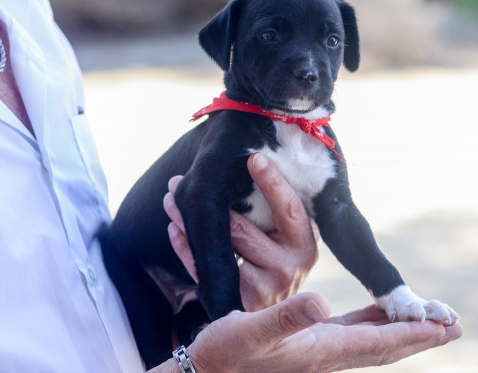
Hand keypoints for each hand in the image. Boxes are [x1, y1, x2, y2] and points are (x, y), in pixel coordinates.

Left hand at [163, 153, 318, 310]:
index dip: (273, 182)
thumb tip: (251, 165)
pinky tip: (176, 229)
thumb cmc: (281, 262)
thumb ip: (280, 214)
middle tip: (182, 180)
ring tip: (171, 200)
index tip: (254, 158)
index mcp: (305, 244)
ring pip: (220, 248)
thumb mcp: (292, 240)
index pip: (289, 208)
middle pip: (242, 229)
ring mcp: (265, 288)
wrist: (280, 320)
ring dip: (190, 223)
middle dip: (212, 201)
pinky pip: (207, 270)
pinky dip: (187, 249)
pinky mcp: (241, 303)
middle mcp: (289, 267)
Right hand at [187, 292, 462, 371]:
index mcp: (321, 352)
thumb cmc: (225, 353)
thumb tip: (320, 303)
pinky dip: (376, 322)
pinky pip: (355, 332)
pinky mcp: (312, 342)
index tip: (444, 325)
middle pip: (386, 346)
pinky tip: (382, 312)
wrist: (208, 370)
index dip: (412, 333)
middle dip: (422, 336)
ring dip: (405, 330)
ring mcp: (322, 350)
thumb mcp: (251, 332)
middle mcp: (328, 355)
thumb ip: (285, 318)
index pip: (378, 342)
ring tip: (432, 320)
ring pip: (375, 340)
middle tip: (455, 325)